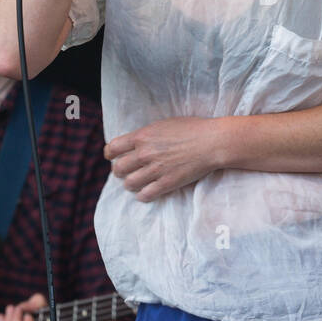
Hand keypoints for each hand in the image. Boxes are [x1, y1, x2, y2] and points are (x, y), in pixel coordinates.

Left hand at [104, 117, 227, 200]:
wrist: (212, 142)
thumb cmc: (191, 129)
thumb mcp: (163, 124)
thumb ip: (146, 135)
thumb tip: (134, 143)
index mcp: (142, 136)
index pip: (113, 148)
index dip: (109, 154)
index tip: (112, 157)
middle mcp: (144, 153)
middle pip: (118, 168)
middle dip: (119, 171)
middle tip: (125, 172)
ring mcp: (155, 170)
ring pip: (129, 184)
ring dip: (130, 184)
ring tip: (136, 183)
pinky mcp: (166, 183)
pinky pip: (145, 195)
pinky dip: (142, 195)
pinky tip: (147, 192)